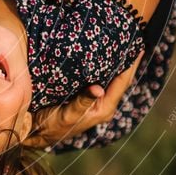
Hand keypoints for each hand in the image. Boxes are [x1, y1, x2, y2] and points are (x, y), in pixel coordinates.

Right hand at [25, 52, 143, 148]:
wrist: (37, 133)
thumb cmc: (51, 125)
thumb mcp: (67, 114)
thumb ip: (83, 101)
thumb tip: (98, 89)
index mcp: (103, 109)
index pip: (122, 83)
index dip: (130, 65)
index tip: (138, 47)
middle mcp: (104, 106)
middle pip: (121, 81)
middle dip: (128, 62)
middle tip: (134, 40)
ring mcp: (97, 103)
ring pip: (113, 81)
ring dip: (118, 65)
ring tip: (124, 46)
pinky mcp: (90, 100)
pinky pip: (104, 82)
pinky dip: (107, 69)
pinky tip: (106, 58)